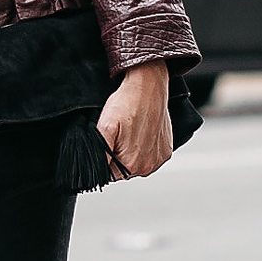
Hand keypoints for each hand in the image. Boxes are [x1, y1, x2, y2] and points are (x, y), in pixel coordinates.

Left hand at [96, 61, 171, 180]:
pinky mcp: (165, 151)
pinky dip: (143, 148)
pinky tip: (140, 132)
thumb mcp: (105, 126)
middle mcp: (147, 167)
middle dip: (116, 156)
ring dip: (130, 152)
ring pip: (135, 164)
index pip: (108, 175)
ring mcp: (158, 160)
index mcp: (131, 165)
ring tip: (130, 132)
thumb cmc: (126, 103)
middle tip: (117, 134)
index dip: (103, 159)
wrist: (149, 86)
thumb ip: (100, 153)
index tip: (107, 142)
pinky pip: (149, 157)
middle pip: (122, 171)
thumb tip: (96, 170)